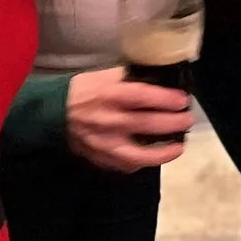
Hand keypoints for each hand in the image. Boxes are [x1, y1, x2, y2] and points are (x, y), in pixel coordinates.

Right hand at [66, 71, 193, 171]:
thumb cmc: (83, 90)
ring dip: (163, 153)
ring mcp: (105, 143)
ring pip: (139, 155)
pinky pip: (126, 165)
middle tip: (187, 120)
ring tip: (179, 147)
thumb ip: (130, 78)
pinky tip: (154, 157)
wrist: (53, 113)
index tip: (183, 100)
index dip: (167, 99)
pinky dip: (143, 162)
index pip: (144, 97)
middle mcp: (109, 120)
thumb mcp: (105, 75)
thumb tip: (157, 78)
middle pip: (148, 125)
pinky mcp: (101, 158)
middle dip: (173, 123)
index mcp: (110, 95)